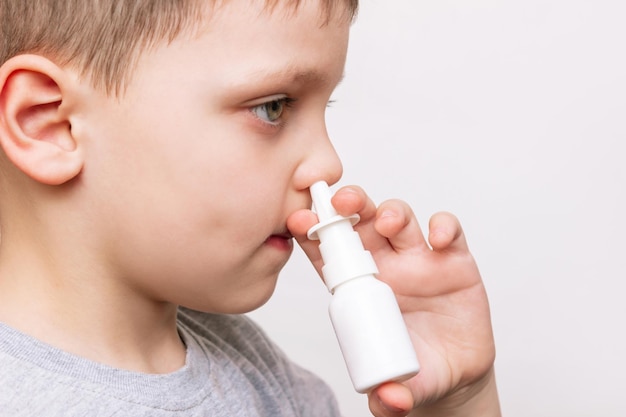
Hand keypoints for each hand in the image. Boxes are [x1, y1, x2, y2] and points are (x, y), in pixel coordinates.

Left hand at [287, 185, 499, 416]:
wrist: (455, 372)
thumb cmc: (414, 369)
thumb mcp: (399, 387)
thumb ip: (389, 395)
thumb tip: (389, 400)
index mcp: (358, 287)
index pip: (329, 254)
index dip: (312, 234)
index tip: (297, 222)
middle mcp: (385, 264)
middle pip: (361, 222)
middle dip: (349, 205)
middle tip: (341, 202)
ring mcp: (419, 259)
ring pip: (399, 219)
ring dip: (391, 213)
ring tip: (388, 223)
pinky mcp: (454, 260)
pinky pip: (448, 231)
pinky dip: (443, 227)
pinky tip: (438, 239)